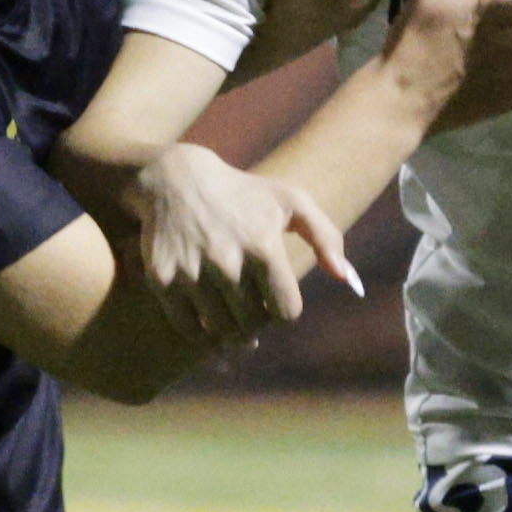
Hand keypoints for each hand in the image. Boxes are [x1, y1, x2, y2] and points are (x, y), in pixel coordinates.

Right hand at [129, 141, 357, 343]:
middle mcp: (226, 262)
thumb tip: (349, 281)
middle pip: (253, 324)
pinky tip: (207, 317)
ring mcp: (192, 272)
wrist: (174, 179)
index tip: (276, 299)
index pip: (286, 312)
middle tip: (251, 304)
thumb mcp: (291, 201)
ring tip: (231, 313)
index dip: (284, 310)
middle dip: (256, 319)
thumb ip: (326, 239)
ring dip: (230, 328)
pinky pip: (188, 328)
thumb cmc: (243, 194)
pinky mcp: (162, 279)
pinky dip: (200, 332)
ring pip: (221, 330)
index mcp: (263, 247)